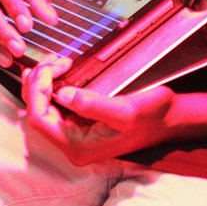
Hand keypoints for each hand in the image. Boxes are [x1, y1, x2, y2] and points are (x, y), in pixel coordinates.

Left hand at [21, 56, 179, 165]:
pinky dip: (51, 86)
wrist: (169, 120)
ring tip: (52, 62)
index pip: (40, 119)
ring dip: (43, 83)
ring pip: (44, 108)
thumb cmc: (151, 117)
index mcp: (77, 146)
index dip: (37, 91)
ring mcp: (75, 133)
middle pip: (38, 113)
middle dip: (39, 84)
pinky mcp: (81, 122)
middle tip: (54, 60)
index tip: (49, 67)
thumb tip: (62, 94)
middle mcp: (72, 143)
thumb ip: (93, 105)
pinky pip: (56, 105)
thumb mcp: (125, 110)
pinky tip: (53, 72)